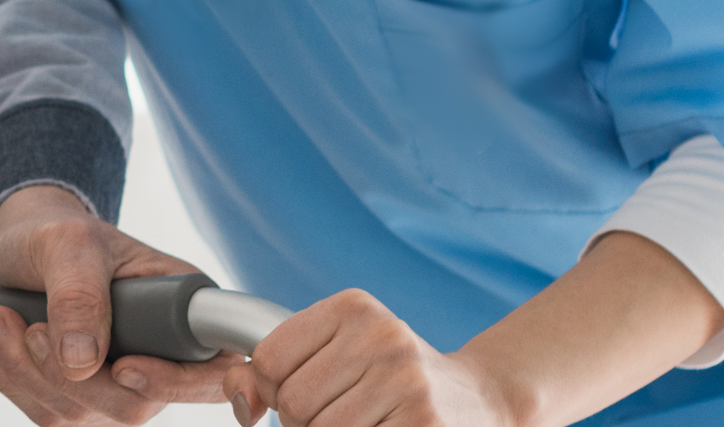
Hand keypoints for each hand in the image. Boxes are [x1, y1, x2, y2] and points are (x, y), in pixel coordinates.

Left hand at [0, 186, 240, 425]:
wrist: (24, 247)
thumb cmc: (60, 235)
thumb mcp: (70, 244)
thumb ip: (78, 296)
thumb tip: (82, 363)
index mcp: (183, 314)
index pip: (210, 373)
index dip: (176, 384)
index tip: (123, 367)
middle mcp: (160, 360)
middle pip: (132, 406)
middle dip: (66, 375)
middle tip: (25, 327)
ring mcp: (120, 387)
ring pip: (80, 416)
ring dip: (26, 374)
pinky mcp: (79, 401)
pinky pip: (46, 415)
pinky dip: (10, 383)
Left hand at [225, 289, 515, 426]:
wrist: (480, 399)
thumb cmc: (392, 379)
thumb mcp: (335, 353)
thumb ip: (270, 372)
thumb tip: (242, 407)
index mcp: (354, 307)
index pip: (269, 360)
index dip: (275, 390)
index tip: (306, 392)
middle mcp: (384, 336)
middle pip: (294, 403)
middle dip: (304, 423)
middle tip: (344, 415)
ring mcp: (408, 381)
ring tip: (366, 423)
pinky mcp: (424, 423)